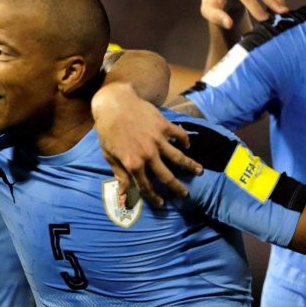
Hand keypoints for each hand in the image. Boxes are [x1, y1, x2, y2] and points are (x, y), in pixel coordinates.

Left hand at [92, 82, 202, 206]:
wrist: (114, 104)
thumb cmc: (108, 131)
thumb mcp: (108, 155)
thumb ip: (119, 175)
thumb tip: (123, 195)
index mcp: (132, 163)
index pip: (145, 186)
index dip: (153, 197)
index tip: (161, 203)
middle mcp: (148, 154)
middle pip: (166, 176)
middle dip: (177, 187)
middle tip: (185, 194)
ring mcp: (157, 140)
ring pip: (179, 157)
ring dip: (190, 166)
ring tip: (199, 172)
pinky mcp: (164, 126)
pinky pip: (180, 135)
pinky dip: (186, 141)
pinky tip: (188, 146)